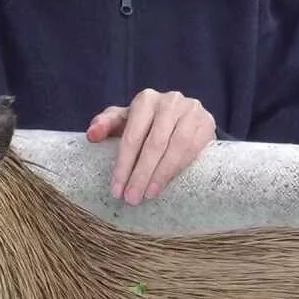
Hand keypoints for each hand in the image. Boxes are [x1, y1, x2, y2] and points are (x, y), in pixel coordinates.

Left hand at [85, 89, 215, 205]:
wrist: (182, 120)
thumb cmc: (146, 124)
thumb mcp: (124, 122)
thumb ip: (105, 125)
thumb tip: (91, 135)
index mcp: (145, 100)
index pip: (132, 136)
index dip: (123, 165)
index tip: (116, 190)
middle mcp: (169, 101)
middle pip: (153, 143)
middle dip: (140, 174)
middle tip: (131, 198)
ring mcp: (191, 111)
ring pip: (175, 147)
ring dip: (160, 174)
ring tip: (148, 195)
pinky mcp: (206, 123)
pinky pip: (193, 149)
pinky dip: (178, 168)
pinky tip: (166, 183)